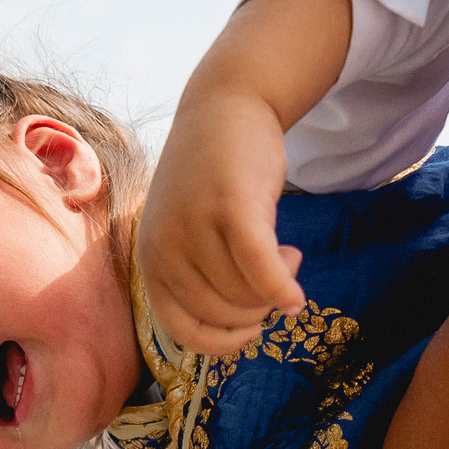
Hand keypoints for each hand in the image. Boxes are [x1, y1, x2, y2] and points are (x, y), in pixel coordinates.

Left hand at [138, 89, 304, 356]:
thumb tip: (242, 327)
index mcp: (151, 259)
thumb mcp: (190, 232)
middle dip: (259, 307)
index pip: (182, 330)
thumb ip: (202, 276)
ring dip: (277, 286)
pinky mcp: (230, 205)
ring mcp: (194, 225)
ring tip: (287, 254)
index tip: (252, 331)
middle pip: (223, 313)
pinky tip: (296, 296)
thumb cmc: (213, 179)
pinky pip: (260, 268)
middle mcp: (164, 246)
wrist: (224, 107)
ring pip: (245, 293)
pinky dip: (283, 289)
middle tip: (279, 275)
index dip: (222, 341)